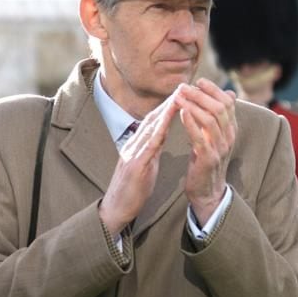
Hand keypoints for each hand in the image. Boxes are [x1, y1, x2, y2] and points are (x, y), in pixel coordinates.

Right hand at [99, 92, 182, 234]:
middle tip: (182, 87)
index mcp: (136, 146)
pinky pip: (148, 146)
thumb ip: (151, 150)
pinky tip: (167, 123)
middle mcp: (132, 146)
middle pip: (152, 120)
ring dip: (164, 112)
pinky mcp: (134, 166)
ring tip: (178, 98)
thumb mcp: (144, 166)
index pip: (153, 122)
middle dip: (167, 103)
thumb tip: (160, 137)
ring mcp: (132, 155)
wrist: (116, 209)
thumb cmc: (131, 191)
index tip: (181, 94)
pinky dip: (158, 132)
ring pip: (150, 129)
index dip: (167, 107)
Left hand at [175, 79, 235, 224]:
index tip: (198, 80)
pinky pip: (200, 137)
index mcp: (230, 130)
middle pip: (220, 107)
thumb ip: (217, 118)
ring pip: (211, 119)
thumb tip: (227, 94)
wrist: (206, 192)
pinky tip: (181, 112)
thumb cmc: (205, 161)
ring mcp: (220, 148)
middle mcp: (229, 136)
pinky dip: (191, 123)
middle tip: (184, 85)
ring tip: (179, 95)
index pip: (227, 102)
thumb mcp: (213, 137)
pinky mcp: (208, 159)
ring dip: (194, 104)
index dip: (214, 90)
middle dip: (201, 94)